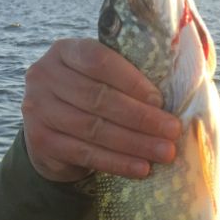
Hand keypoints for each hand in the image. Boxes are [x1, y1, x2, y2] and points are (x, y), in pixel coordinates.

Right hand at [21, 38, 181, 181]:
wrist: (53, 135)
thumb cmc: (91, 101)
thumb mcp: (102, 80)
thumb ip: (128, 76)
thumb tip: (181, 82)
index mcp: (65, 51)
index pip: (99, 60)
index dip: (131, 80)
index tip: (160, 100)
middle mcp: (44, 75)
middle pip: (99, 98)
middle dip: (141, 117)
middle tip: (173, 131)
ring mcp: (38, 109)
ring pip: (94, 128)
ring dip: (135, 143)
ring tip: (165, 153)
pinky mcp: (41, 141)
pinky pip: (86, 154)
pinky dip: (118, 163)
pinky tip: (142, 168)